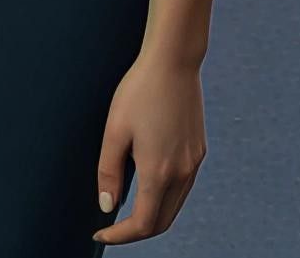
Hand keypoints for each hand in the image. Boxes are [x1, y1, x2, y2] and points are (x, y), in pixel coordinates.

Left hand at [92, 56, 205, 243]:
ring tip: (125, 210)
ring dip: (151, 216)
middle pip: (162, 221)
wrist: (173, 64)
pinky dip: (164, 198)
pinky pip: (182, 188)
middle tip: (110, 228)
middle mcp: (182, 173)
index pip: (143, 224)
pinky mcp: (199, 152)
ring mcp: (194, 163)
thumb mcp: (114, 132)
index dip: (120, 236)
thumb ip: (109, 172)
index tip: (100, 234)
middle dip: (136, 232)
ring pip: (174, 206)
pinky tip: (146, 187)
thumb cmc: (138, 93)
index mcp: (159, 172)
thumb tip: (107, 206)